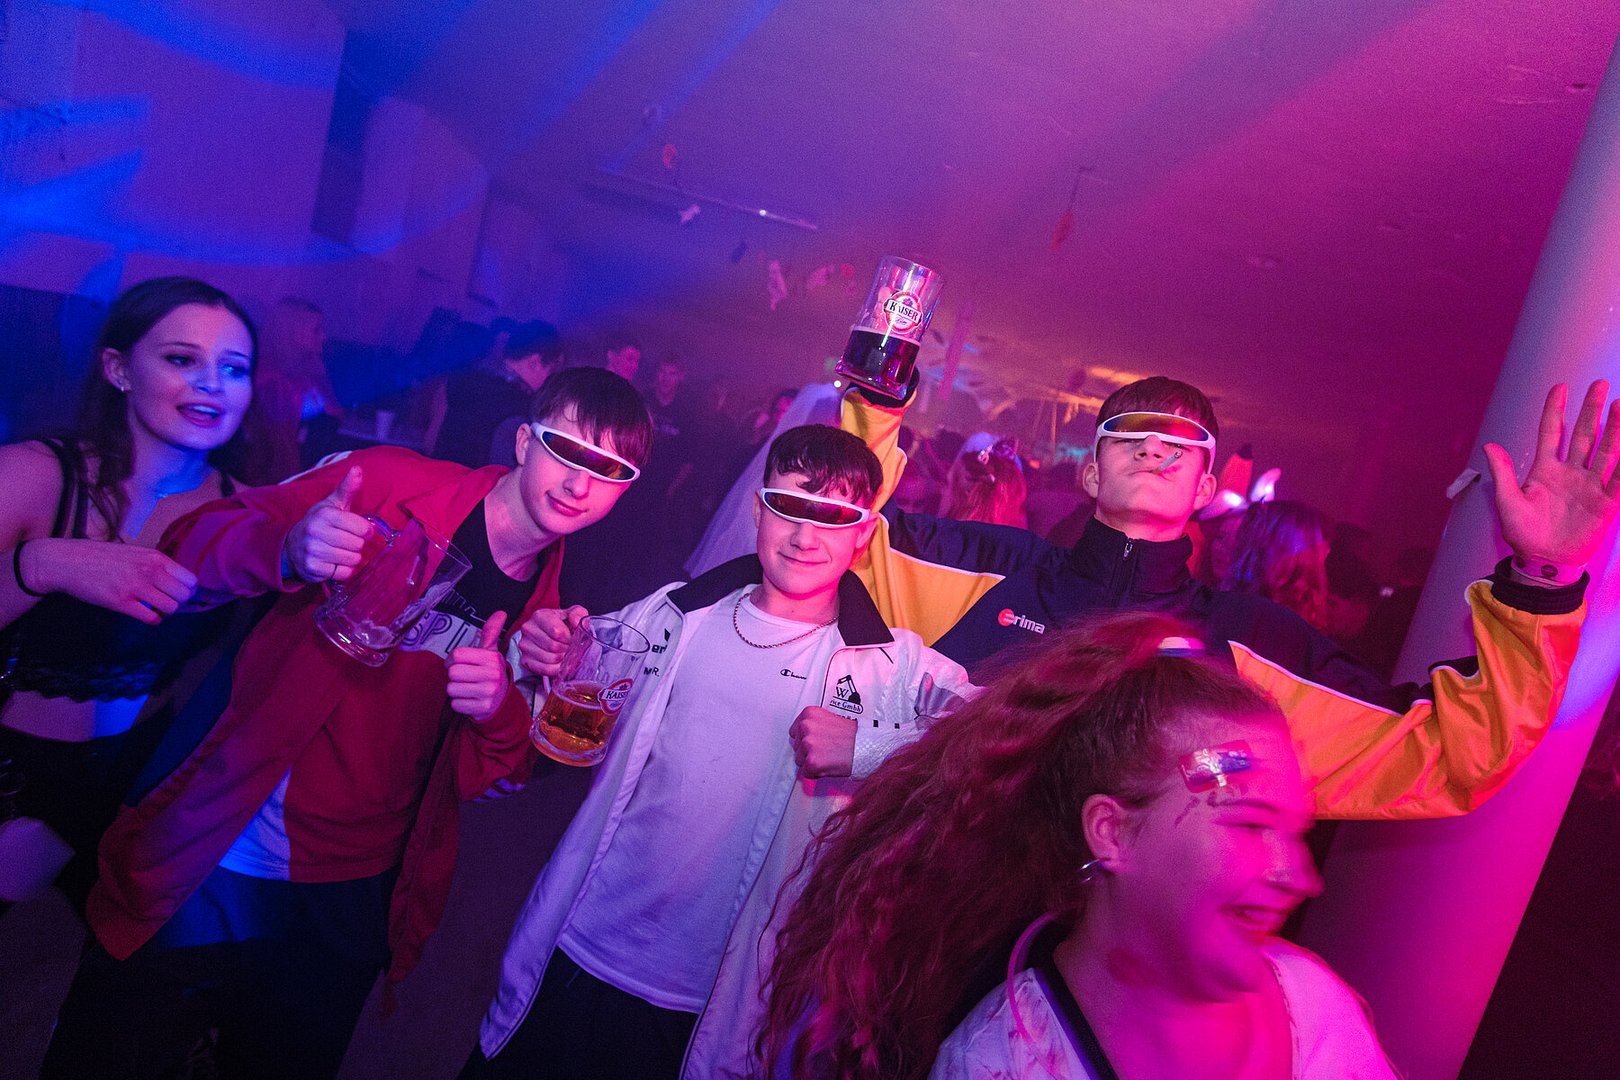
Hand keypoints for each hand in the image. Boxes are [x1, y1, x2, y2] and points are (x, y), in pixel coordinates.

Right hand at [22, 537, 196, 624]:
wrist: (66, 561)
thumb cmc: (100, 557)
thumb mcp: (134, 553)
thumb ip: (155, 564)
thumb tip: (177, 581)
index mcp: (154, 557)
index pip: (190, 579)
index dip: (188, 591)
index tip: (179, 594)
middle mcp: (149, 570)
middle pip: (184, 596)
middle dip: (178, 603)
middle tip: (166, 603)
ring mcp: (135, 586)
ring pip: (171, 608)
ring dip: (165, 612)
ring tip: (155, 608)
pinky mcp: (120, 602)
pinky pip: (150, 617)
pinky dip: (152, 620)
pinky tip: (145, 615)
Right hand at [283, 466, 369, 583]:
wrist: (291, 546)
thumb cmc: (318, 524)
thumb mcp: (331, 505)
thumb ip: (346, 489)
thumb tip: (358, 469)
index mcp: (325, 515)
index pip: (363, 528)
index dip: (364, 531)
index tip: (356, 530)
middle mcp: (316, 532)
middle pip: (358, 545)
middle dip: (355, 545)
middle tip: (343, 541)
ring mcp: (313, 551)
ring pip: (352, 560)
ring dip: (349, 558)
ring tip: (338, 551)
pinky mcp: (313, 568)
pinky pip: (343, 573)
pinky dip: (341, 570)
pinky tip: (332, 563)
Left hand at [448, 612, 509, 721]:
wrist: (501, 702)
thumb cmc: (490, 673)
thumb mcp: (491, 653)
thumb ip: (491, 633)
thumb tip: (501, 612)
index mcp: (492, 658)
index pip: (456, 655)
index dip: (451, 660)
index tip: (459, 664)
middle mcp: (493, 674)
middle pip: (453, 673)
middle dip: (455, 677)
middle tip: (465, 678)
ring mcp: (489, 692)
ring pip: (452, 689)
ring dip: (456, 691)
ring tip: (468, 689)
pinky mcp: (483, 708)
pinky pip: (456, 704)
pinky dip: (460, 703)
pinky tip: (470, 700)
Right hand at [516, 605, 587, 678]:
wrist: (548, 633)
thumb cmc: (561, 623)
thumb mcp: (572, 613)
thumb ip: (578, 614)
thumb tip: (577, 622)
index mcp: (540, 616)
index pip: (557, 632)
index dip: (569, 638)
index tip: (571, 638)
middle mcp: (529, 629)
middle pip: (554, 647)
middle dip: (566, 649)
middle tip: (569, 647)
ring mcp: (525, 646)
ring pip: (550, 659)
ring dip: (562, 659)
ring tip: (564, 653)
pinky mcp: (525, 660)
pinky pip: (545, 669)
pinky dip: (556, 669)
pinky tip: (560, 663)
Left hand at [789, 706, 856, 778]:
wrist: (866, 746)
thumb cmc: (853, 735)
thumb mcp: (829, 719)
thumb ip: (814, 726)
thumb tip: (802, 738)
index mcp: (809, 714)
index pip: (794, 732)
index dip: (805, 739)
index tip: (816, 742)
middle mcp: (806, 727)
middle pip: (796, 746)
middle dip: (808, 751)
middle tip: (826, 750)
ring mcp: (808, 745)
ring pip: (800, 760)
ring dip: (811, 762)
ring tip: (829, 757)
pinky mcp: (812, 762)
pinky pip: (806, 773)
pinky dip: (816, 773)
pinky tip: (829, 765)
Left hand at [1485, 381, 1619, 567]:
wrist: (1542, 562)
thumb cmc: (1523, 533)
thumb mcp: (1508, 502)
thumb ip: (1503, 473)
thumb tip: (1489, 445)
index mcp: (1545, 469)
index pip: (1552, 432)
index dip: (1555, 410)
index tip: (1560, 387)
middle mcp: (1570, 473)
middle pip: (1584, 434)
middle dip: (1592, 409)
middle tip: (1600, 384)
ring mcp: (1590, 486)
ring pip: (1606, 451)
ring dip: (1615, 429)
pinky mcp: (1606, 504)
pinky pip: (1618, 480)